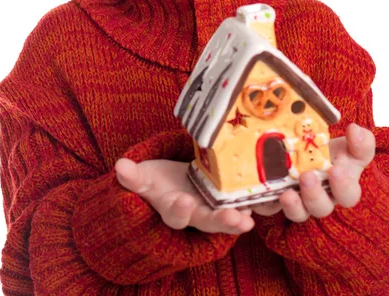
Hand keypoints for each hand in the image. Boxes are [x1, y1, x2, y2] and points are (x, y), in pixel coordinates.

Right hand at [115, 158, 253, 234]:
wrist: (171, 183)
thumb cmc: (156, 181)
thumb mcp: (143, 178)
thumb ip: (134, 177)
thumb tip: (120, 166)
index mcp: (173, 208)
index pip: (175, 215)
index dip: (179, 210)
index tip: (183, 202)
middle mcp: (196, 213)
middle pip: (209, 221)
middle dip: (222, 220)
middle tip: (237, 220)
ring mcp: (213, 207)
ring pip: (228, 215)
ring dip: (241, 217)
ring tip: (252, 217)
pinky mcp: (229, 198)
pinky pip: (243, 202)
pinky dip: (255, 202)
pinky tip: (268, 199)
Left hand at [251, 123, 374, 221]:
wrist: (307, 147)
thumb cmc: (333, 150)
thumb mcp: (351, 143)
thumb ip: (361, 140)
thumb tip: (356, 131)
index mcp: (343, 187)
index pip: (348, 195)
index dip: (343, 187)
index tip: (336, 171)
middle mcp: (321, 199)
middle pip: (320, 207)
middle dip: (314, 195)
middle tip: (307, 177)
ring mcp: (298, 201)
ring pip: (298, 213)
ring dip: (293, 206)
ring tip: (286, 194)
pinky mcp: (275, 200)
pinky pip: (270, 208)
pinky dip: (265, 203)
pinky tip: (262, 195)